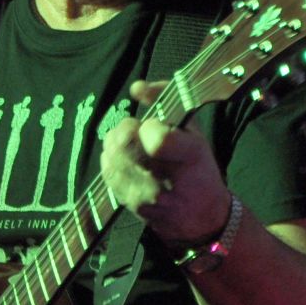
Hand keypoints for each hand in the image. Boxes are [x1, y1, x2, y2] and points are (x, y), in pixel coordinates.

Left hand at [100, 80, 232, 246]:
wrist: (199, 217)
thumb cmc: (198, 169)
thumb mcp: (194, 132)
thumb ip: (165, 100)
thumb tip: (136, 87)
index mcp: (190, 158)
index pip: (156, 138)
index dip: (149, 126)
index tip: (155, 126)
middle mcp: (165, 180)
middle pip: (124, 142)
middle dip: (126, 128)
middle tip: (138, 130)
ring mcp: (144, 195)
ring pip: (110, 153)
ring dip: (116, 141)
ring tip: (133, 144)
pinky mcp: (127, 203)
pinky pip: (106, 169)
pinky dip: (112, 157)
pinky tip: (127, 159)